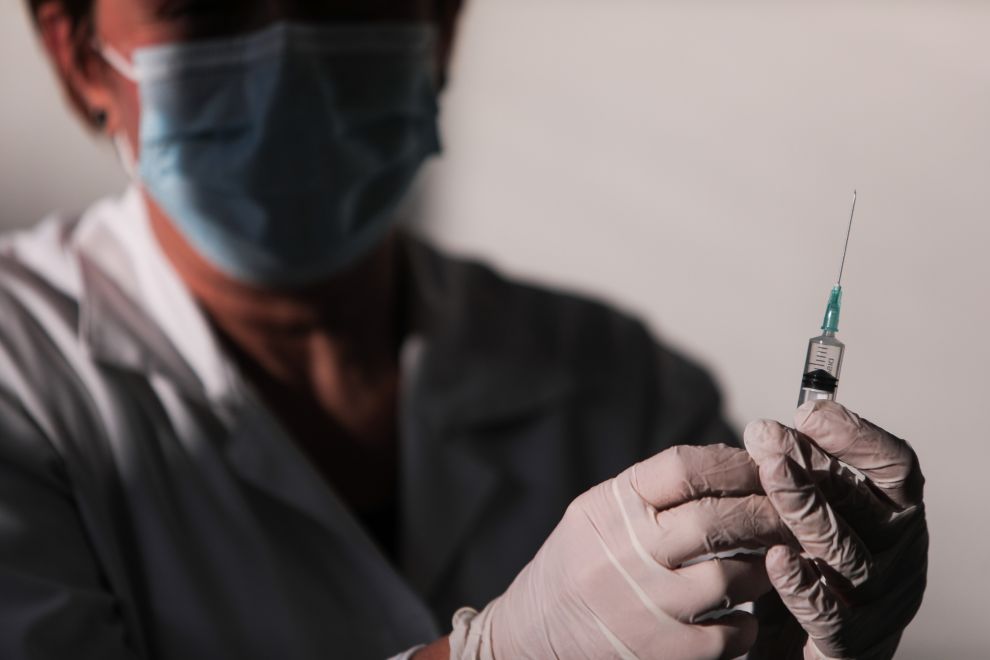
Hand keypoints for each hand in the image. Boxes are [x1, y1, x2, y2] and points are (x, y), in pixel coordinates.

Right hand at [448, 444, 791, 659]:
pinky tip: (744, 614)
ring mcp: (640, 607)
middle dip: (765, 513)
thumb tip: (736, 466)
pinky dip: (746, 623)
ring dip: (765, 567)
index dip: (733, 464)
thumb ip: (655, 493)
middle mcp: (620, 553)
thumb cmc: (580, 564)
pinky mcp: (657, 653)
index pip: (683, 468)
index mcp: (608, 507)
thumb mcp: (599, 513)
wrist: (532, 636)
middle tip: (791, 515)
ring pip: (731, 578)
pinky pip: (728, 635)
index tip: (763, 466)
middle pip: (714, 521)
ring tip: (774, 561)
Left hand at [744, 401, 927, 659]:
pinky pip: (831, 616)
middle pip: (868, 504)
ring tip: (769, 475)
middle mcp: (897, 557)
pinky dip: (803, 584)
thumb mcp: (803, 516)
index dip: (857, 436)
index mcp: (892, 517)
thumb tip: (766, 432)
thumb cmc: (805, 571)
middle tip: (766, 436)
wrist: (796, 649)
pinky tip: (774, 558)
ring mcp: (878, 604)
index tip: (810, 412)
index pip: (895, 468)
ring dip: (806, 510)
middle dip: (814, 465)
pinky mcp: (850, 646)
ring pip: (849, 555)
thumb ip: (795, 477)